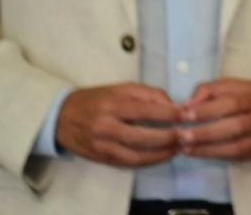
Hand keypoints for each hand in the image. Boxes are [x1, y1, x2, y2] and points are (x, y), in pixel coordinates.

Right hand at [56, 84, 179, 167]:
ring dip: (160, 154)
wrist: (62, 117)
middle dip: (167, 138)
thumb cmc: (98, 99)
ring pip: (135, 155)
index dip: (169, 113)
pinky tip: (162, 156)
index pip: (145, 110)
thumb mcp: (121, 88)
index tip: (189, 115)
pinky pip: (127, 163)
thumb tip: (173, 105)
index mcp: (112, 104)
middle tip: (188, 136)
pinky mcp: (101, 158)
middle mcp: (105, 126)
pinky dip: (147, 162)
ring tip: (179, 149)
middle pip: (141, 137)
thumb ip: (148, 94)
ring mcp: (102, 145)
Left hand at [177, 78, 250, 160]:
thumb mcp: (244, 85)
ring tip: (185, 148)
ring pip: (236, 145)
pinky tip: (201, 153)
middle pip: (234, 126)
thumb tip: (190, 102)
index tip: (184, 114)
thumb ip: (216, 89)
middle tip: (180, 136)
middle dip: (205, 132)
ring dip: (208, 148)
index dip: (208, 109)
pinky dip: (218, 155)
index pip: (232, 102)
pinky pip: (239, 155)